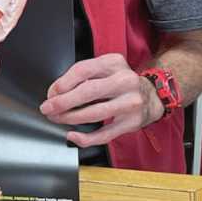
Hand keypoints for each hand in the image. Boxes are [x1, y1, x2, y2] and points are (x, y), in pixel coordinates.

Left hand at [39, 53, 164, 147]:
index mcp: (114, 63)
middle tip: (48, 108)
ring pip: (94, 114)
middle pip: (88, 92)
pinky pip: (105, 134)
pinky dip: (86, 138)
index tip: (51, 93)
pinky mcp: (131, 122)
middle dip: (63, 102)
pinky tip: (73, 135)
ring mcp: (130, 102)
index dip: (63, 83)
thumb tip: (57, 92)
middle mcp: (124, 81)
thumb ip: (85, 75)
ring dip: (70, 118)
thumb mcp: (107, 68)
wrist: (153, 95)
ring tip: (57, 119)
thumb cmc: (122, 82)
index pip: (83, 70)